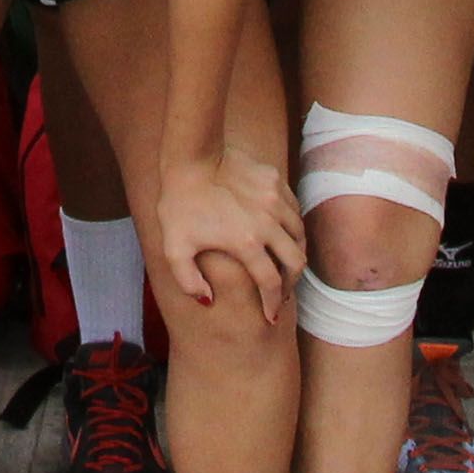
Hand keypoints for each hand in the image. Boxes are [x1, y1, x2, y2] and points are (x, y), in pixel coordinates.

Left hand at [152, 148, 302, 320]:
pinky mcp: (275, 182)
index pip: (271, 283)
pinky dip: (292, 226)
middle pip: (296, 262)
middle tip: (283, 292)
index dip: (273, 304)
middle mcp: (268, 224)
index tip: (272, 315)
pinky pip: (293, 210)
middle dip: (292, 283)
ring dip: (295, 254)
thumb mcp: (174, 247)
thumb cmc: (178, 203)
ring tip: (286, 264)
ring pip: (299, 235)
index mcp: (246, 243)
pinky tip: (282, 232)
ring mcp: (275, 201)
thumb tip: (208, 300)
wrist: (191, 156)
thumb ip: (188, 280)